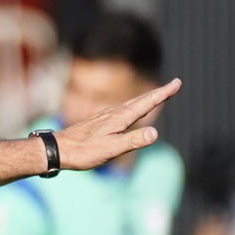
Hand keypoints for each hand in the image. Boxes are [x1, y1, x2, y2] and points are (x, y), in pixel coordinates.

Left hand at [55, 78, 181, 169]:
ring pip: (131, 104)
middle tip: (174, 84)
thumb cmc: (83, 152)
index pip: (146, 103)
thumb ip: (132, 141)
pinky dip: (133, 106)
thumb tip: (155, 133)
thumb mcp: (110, 149)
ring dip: (147, 98)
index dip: (163, 93)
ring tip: (158, 95)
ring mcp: (105, 116)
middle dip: (159, 93)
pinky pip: (122, 110)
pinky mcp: (98, 122)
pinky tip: (129, 111)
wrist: (57, 149)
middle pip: (141, 100)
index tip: (177, 82)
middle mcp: (113, 113)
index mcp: (119, 118)